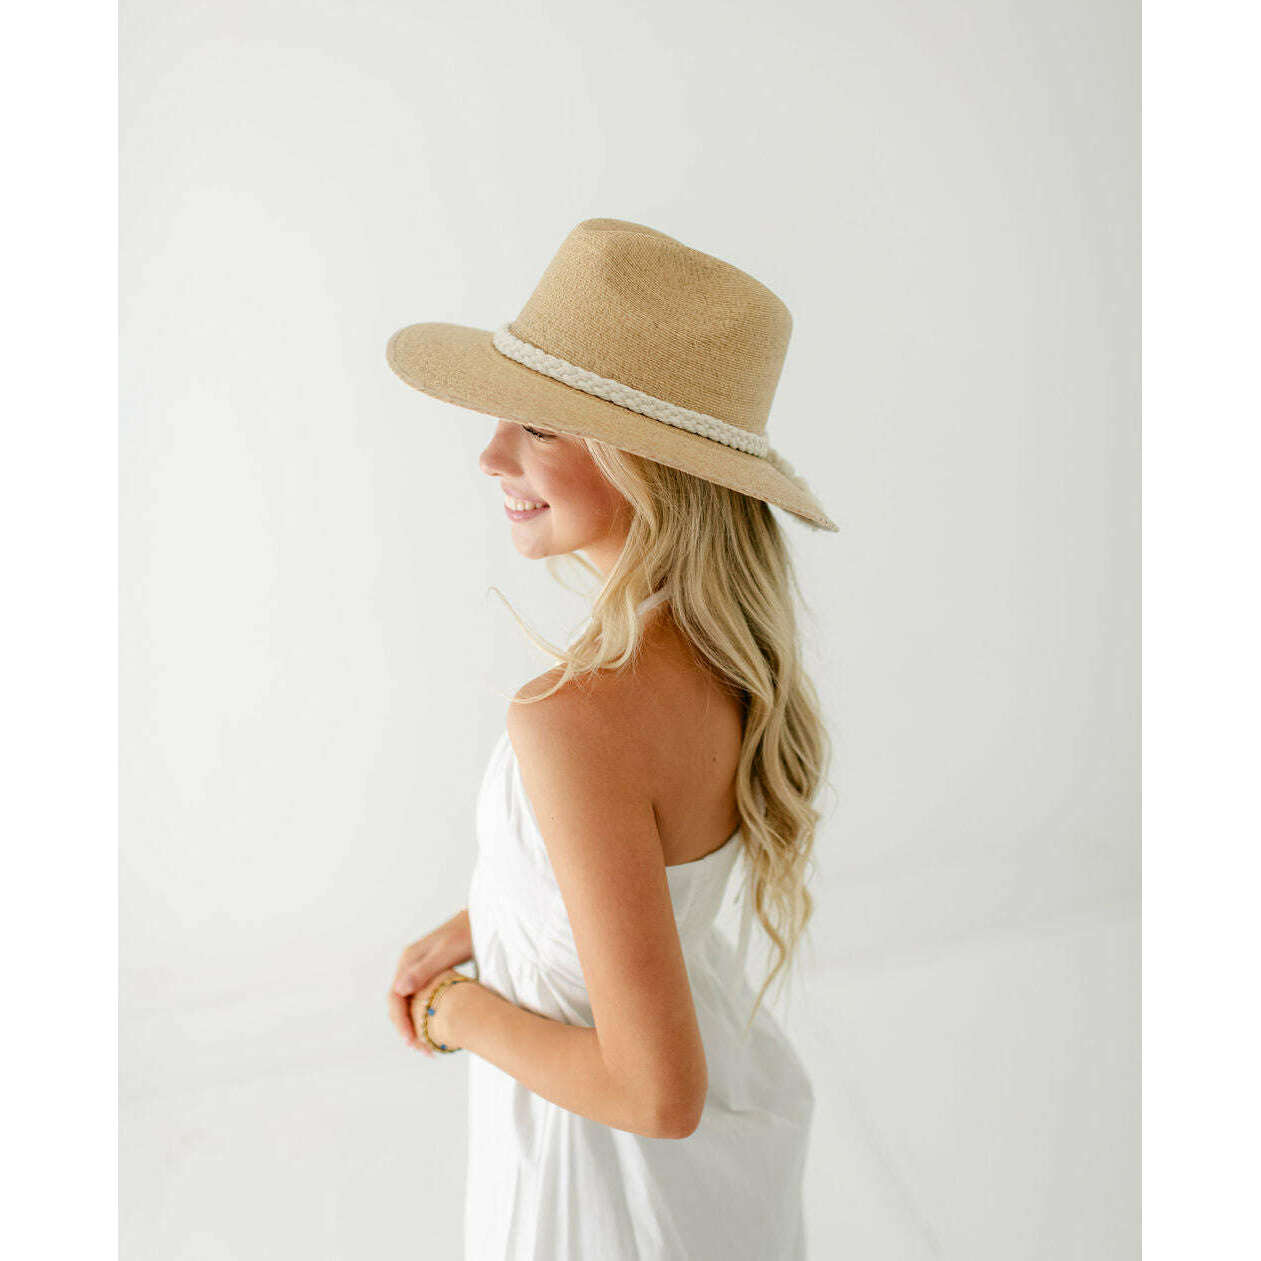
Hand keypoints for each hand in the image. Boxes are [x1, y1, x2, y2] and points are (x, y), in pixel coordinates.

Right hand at [388, 908, 473, 1054]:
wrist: (486, 920)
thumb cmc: (470, 932)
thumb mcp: (449, 950)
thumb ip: (425, 969)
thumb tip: (399, 989)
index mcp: (409, 959)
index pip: (395, 997)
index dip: (400, 1021)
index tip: (412, 1041)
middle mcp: (410, 965)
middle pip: (400, 1003)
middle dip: (407, 1028)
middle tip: (424, 1051)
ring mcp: (421, 969)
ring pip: (410, 1003)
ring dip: (416, 1025)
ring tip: (430, 1046)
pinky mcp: (433, 974)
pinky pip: (422, 999)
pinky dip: (426, 1016)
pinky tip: (438, 1029)